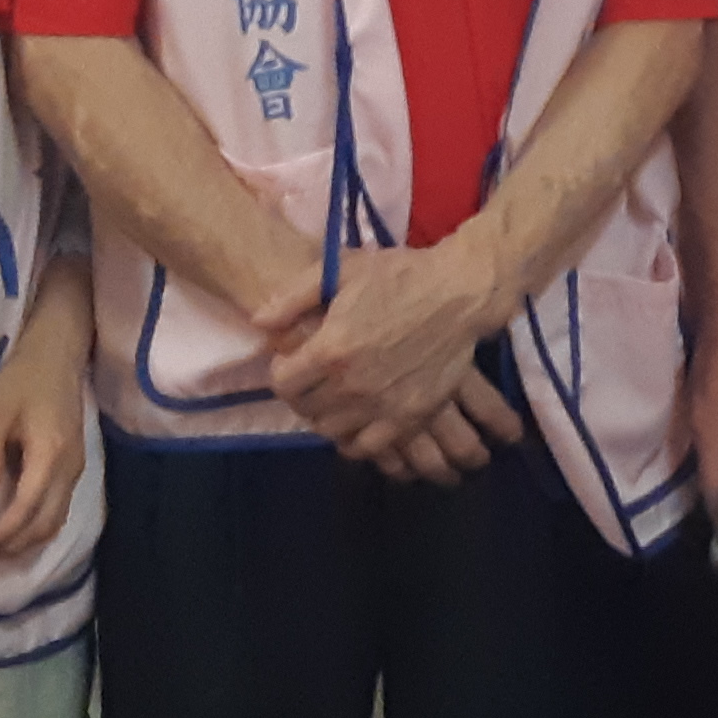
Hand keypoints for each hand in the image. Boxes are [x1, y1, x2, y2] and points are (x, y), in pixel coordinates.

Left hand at [0, 343, 88, 566]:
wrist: (57, 356)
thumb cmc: (20, 381)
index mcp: (49, 455)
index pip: (25, 510)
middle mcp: (69, 469)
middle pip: (44, 525)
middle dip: (10, 548)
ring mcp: (75, 469)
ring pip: (55, 522)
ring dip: (25, 543)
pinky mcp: (73, 467)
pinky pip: (58, 510)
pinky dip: (36, 529)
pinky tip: (16, 531)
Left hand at [268, 231, 512, 469]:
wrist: (459, 292)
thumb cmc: (398, 275)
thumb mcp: (340, 270)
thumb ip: (291, 297)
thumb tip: (258, 322)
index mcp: (330, 349)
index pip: (283, 383)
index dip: (282, 372)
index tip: (293, 362)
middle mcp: (352, 386)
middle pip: (306, 410)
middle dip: (303, 395)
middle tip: (314, 380)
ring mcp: (382, 406)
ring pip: (333, 431)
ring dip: (327, 418)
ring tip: (335, 400)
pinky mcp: (410, 417)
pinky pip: (370, 447)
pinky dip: (355, 442)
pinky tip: (356, 425)